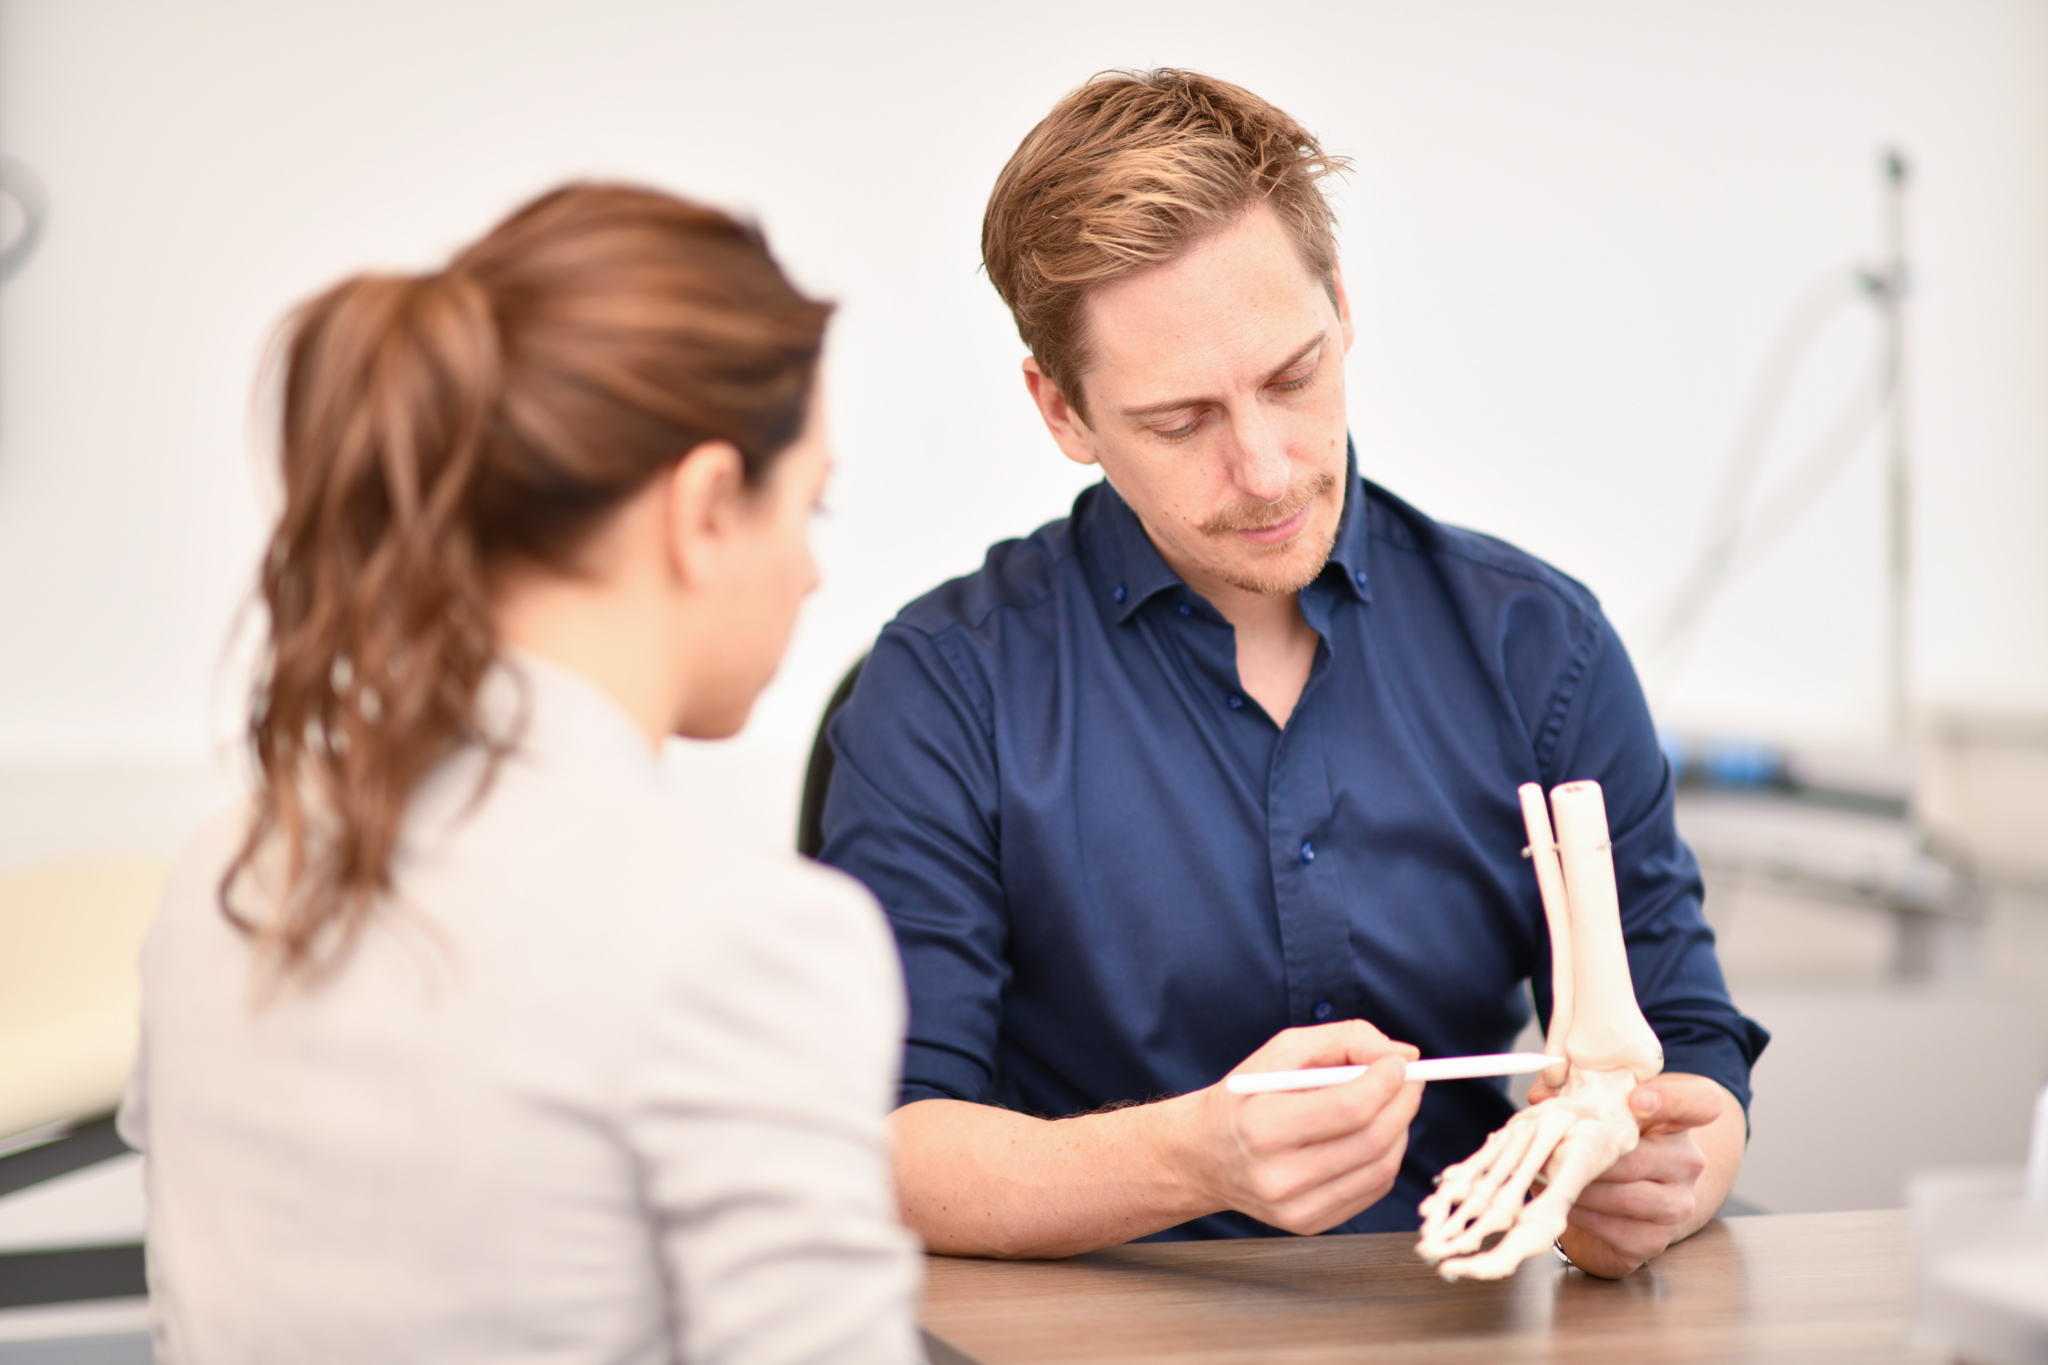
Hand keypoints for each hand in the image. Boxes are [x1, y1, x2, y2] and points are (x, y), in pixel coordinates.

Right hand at [1181, 1022, 1422, 1234]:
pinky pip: (1373, 1188)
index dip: (1386, 1081)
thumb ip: (1344, 1040)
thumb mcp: (1281, 1051)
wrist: (1203, 1156)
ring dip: (1400, 1128)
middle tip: (1409, 1078)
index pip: (1348, 1108)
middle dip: (1403, 1102)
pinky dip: (1386, 1154)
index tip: (1400, 1062)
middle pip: (1372, 1140)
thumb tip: (1404, 1054)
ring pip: (1381, 1167)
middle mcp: (1278, 1176)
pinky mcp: (1311, 1224)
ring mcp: (1296, 1208)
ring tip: (1389, 1103)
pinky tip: (1371, 1134)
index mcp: (1262, 1127)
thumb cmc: (1244, 1097)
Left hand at [1525, 1072, 1726, 1277]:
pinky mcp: (1654, 1239)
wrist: (1625, 1207)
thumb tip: (1543, 1094)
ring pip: (1621, 1195)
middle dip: (1586, 1156)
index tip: (1637, 1100)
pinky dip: (1578, 1213)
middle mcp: (1686, 1162)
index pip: (1700, 1101)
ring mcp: (1676, 1204)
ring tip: (1547, 1174)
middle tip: (1549, 1150)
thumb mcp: (1600, 1115)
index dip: (1672, 1098)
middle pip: (1636, 1158)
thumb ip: (1574, 1095)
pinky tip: (1563, 1201)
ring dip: (1578, 1186)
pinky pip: (1610, 1226)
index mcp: (1677, 1120)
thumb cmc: (1608, 1151)